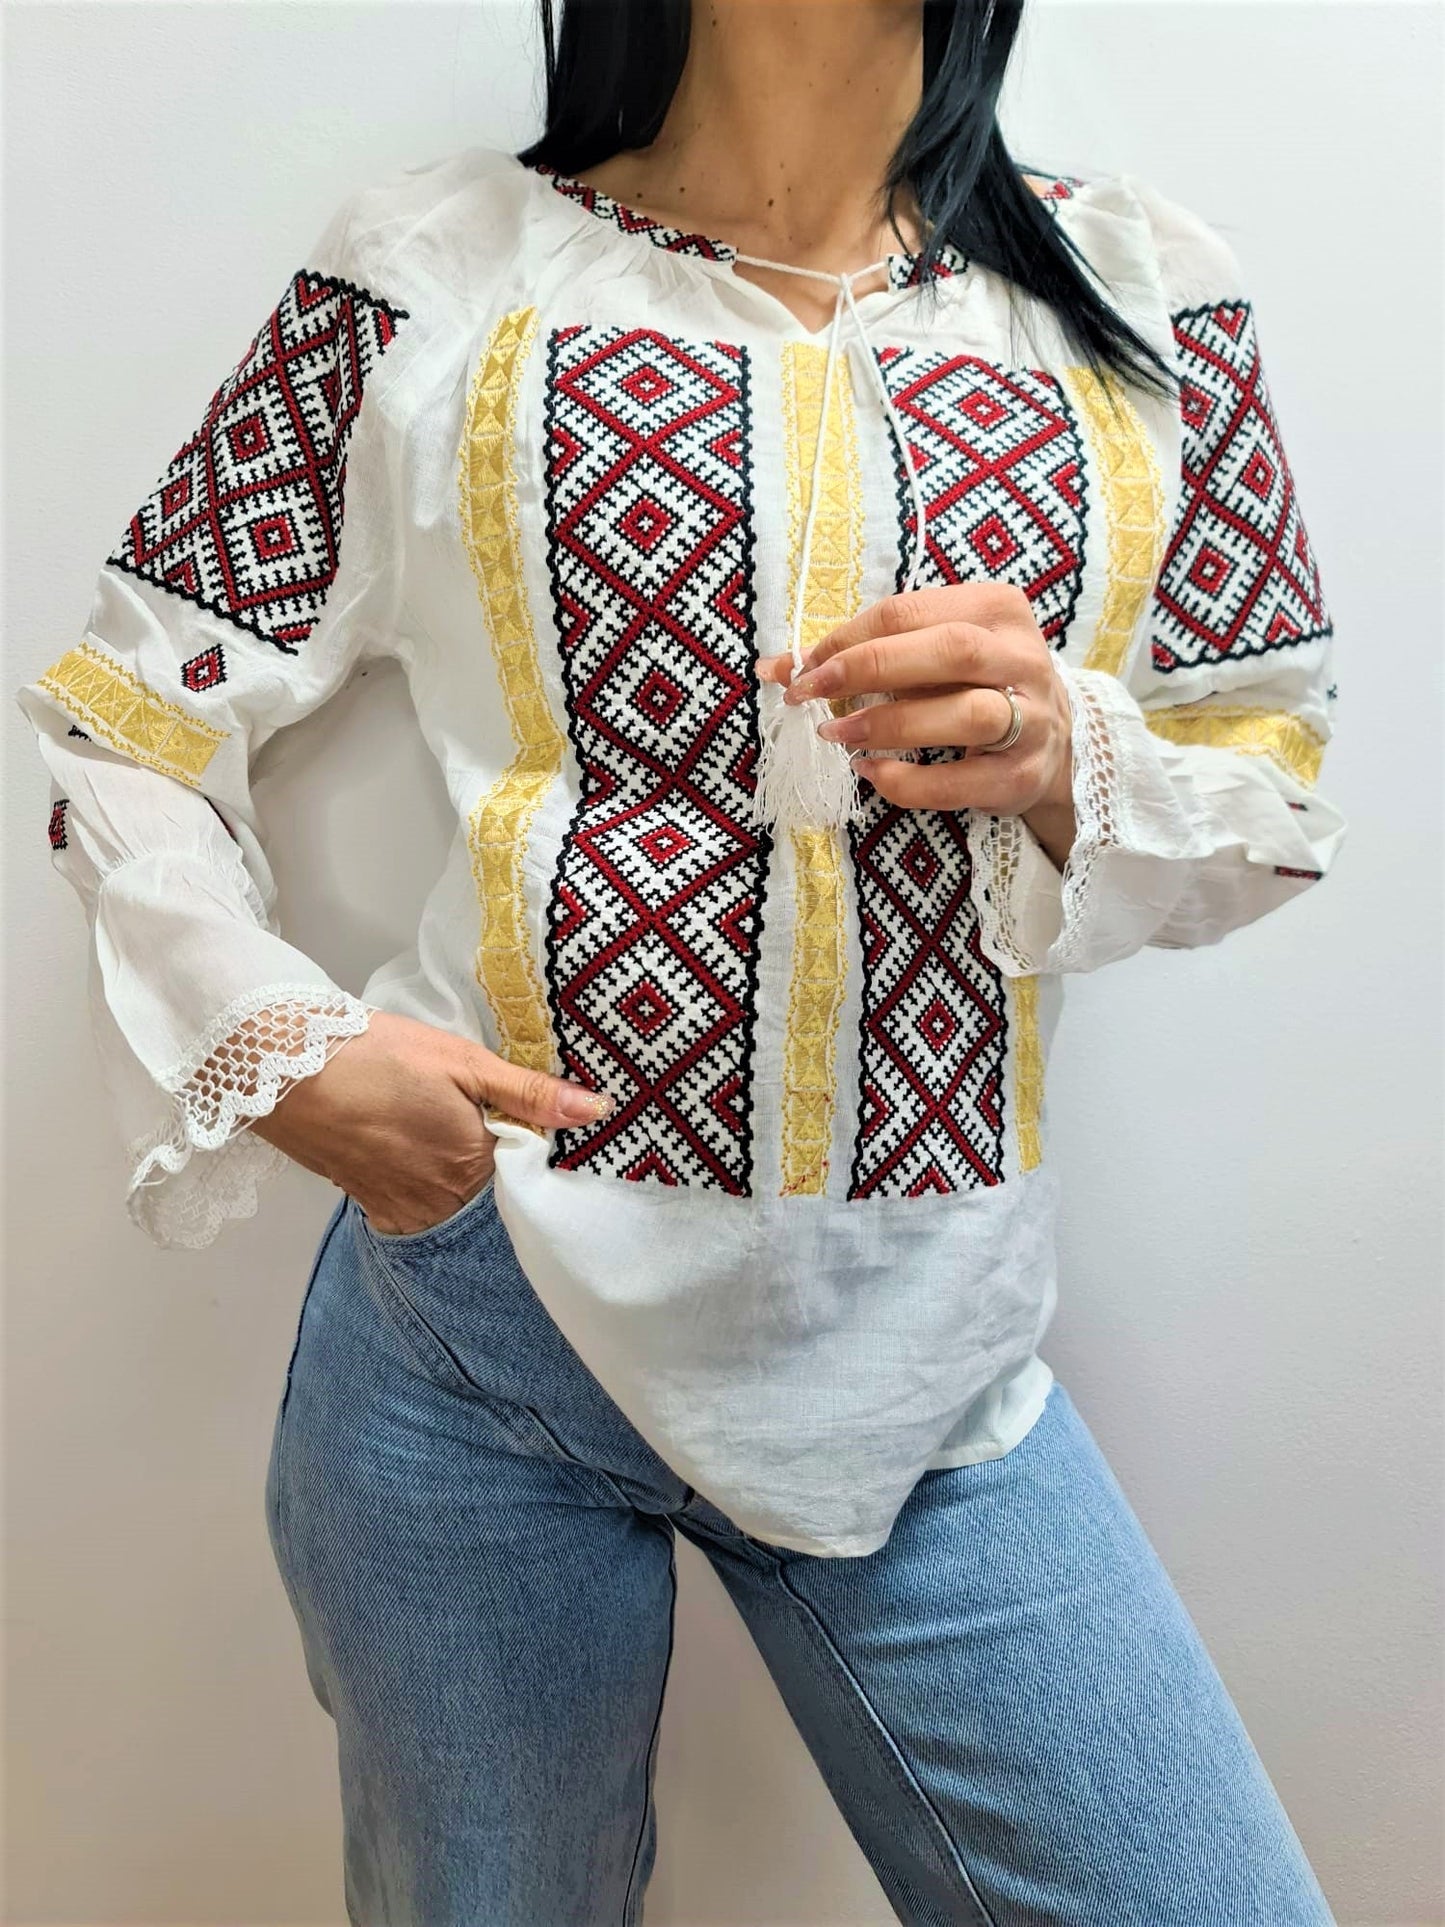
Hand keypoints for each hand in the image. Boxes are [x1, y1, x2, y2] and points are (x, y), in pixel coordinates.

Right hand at [248, 1009, 613, 1235]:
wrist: (283, 1068)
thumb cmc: (377, 1056)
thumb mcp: (462, 1061)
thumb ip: (531, 1093)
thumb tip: (599, 1111)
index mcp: (472, 1167)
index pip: (527, 1178)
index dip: (537, 1158)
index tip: (544, 1137)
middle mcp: (439, 1203)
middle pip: (490, 1201)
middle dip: (500, 1176)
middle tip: (499, 1137)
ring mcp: (399, 1209)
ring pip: (452, 1208)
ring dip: (462, 1185)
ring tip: (454, 1142)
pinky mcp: (367, 1204)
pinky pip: (414, 1211)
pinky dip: (426, 1190)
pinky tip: (421, 1155)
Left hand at [757, 583, 1077, 868]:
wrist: (1053, 744)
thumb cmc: (974, 687)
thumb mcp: (930, 655)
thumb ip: (866, 653)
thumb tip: (777, 666)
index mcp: (996, 609)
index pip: (909, 611)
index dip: (847, 638)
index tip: (802, 665)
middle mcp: (1022, 658)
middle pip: (948, 650)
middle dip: (867, 668)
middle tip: (811, 692)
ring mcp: (1031, 720)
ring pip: (966, 713)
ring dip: (890, 724)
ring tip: (838, 735)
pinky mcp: (1021, 776)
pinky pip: (963, 781)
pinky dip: (909, 782)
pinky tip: (873, 774)